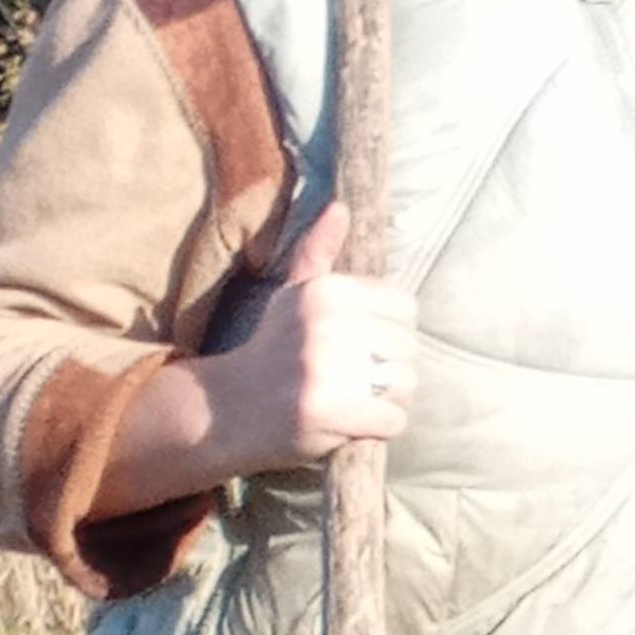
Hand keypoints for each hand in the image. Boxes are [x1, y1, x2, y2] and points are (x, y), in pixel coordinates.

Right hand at [206, 217, 420, 468]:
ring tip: (358, 400)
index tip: (365, 347)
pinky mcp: (328, 411)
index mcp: (326, 291)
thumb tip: (341, 207)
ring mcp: (328, 369)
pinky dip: (381, 427)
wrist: (225, 408)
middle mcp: (328, 324)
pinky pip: (392, 419)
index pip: (405, 308)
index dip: (392, 332)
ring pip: (405, 384)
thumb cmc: (271, 350)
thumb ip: (318, 252)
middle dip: (391, 368)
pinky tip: (354, 423)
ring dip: (389, 399)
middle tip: (360, 380)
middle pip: (409, 348)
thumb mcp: (290, 295)